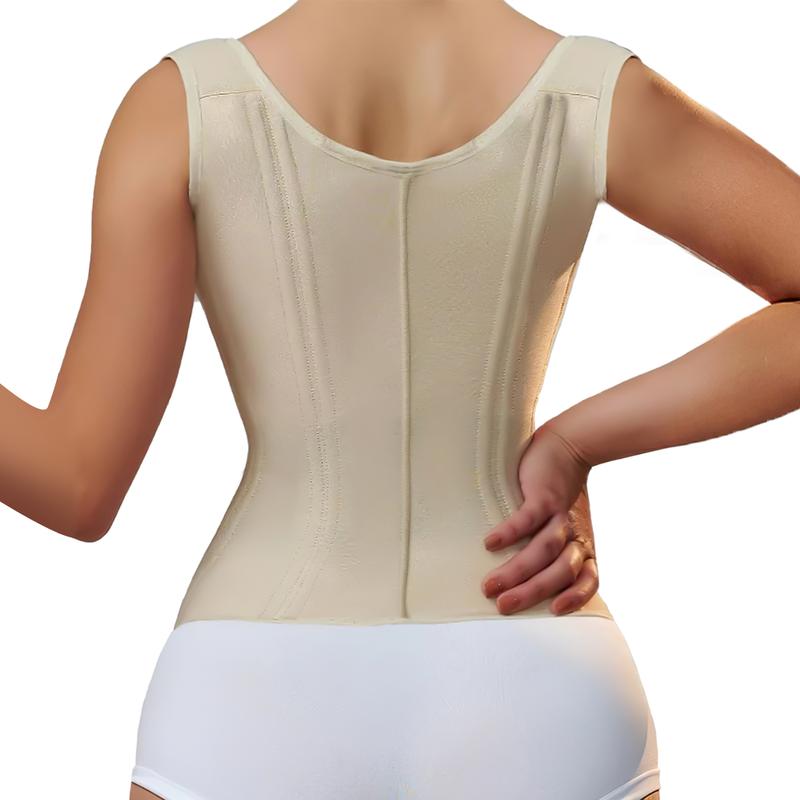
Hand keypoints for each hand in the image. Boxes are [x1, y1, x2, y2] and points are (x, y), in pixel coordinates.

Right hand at [480, 422, 598, 614]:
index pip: (588, 579)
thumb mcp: (568, 524)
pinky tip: (489, 543)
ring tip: (488, 584)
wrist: (568, 446)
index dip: (576, 597)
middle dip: (532, 591)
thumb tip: (526, 580)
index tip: (554, 612)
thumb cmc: (560, 492)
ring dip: (516, 570)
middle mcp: (575, 534)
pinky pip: (528, 520)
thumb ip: (556, 549)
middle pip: (560, 571)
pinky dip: (509, 533)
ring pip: (544, 550)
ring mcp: (560, 515)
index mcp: (582, 545)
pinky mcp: (544, 496)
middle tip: (503, 606)